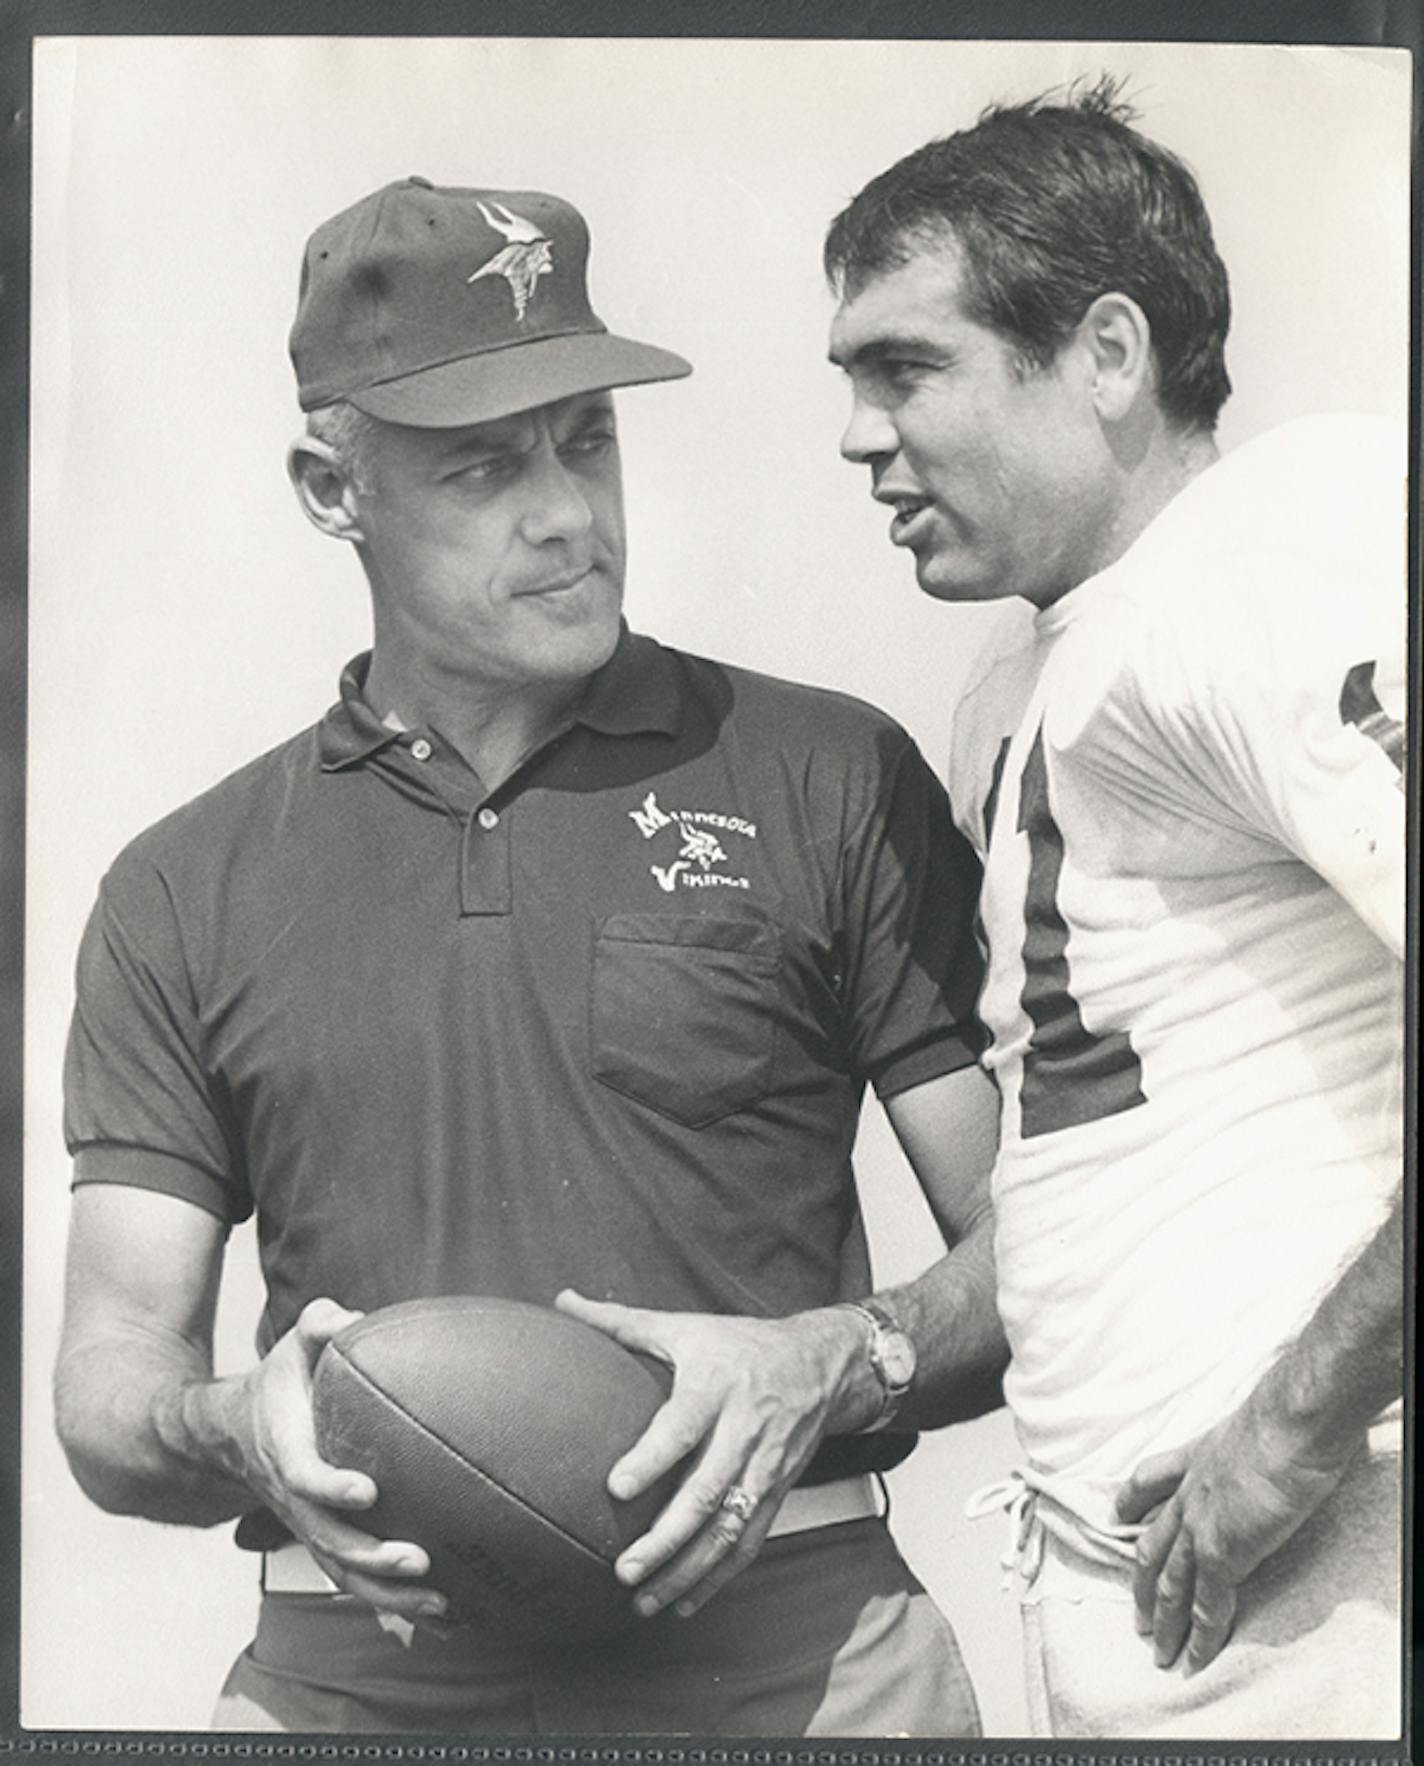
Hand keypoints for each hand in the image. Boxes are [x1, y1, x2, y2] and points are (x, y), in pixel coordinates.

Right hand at [221, 1298, 447, 1624]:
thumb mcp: (290, 1345)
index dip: (332, 1488)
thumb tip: (349, 1317)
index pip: (306, 1478)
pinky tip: (443, 1613)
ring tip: (441, 1604)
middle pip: (329, 1541)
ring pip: (343, 1573)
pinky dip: (393, 1601)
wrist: (232, 1433)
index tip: (368, 1491)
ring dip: (388, 1594)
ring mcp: (308, 1527)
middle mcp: (295, 1500)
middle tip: (419, 1560)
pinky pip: (355, 1579)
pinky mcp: (323, 1540)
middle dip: (372, 1557)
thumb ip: (317, 1324)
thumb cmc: (277, 1383)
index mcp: (287, 1452)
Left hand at [556, 1290, 870, 1619]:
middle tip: (624, 1569)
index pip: (683, 1426)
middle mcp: (743, 1431)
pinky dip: (718, 1578)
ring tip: (644, 1599)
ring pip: (728, 1528)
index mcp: (715, 1386)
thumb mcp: (685, 1327)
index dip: (653, 1458)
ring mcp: (764, 1467)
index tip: (616, 1487)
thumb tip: (562, 1301)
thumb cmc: (740, 1345)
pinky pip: (748, 1542)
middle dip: (666, 1537)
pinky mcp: (776, 1493)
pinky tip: (685, 1603)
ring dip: (687, 1570)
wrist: (821, 1365)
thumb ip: (621, 1323)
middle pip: (706, 1492)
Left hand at [1115, 1399, 1354, 1674]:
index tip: (1118, 1515)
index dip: (1132, 1500)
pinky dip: (1199, 1637)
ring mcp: (1201, 1525)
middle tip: (1135, 1613)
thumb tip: (1274, 1446)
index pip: (1150, 1479)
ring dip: (1163, 1620)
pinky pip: (1206, 1605)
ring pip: (1171, 1583)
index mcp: (1197, 1457)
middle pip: (1153, 1544)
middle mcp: (1190, 1492)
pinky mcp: (1222, 1552)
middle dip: (1142, 1582)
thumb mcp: (1252, 1423)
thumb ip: (1250, 1443)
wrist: (1290, 1424)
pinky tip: (1192, 1659)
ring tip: (1156, 1650)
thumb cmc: (1286, 1417)